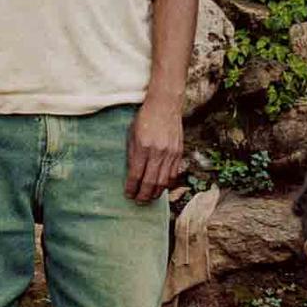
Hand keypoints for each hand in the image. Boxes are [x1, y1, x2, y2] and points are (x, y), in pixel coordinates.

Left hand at [127, 88, 185, 204]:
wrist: (165, 105)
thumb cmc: (145, 119)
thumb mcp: (132, 135)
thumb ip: (132, 155)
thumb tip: (132, 175)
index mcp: (143, 147)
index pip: (136, 175)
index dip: (131, 188)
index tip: (128, 194)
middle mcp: (158, 152)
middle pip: (150, 182)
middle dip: (143, 195)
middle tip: (138, 201)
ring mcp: (170, 153)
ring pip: (163, 181)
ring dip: (155, 193)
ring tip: (148, 198)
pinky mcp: (179, 152)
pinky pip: (173, 174)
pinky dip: (166, 184)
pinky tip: (160, 187)